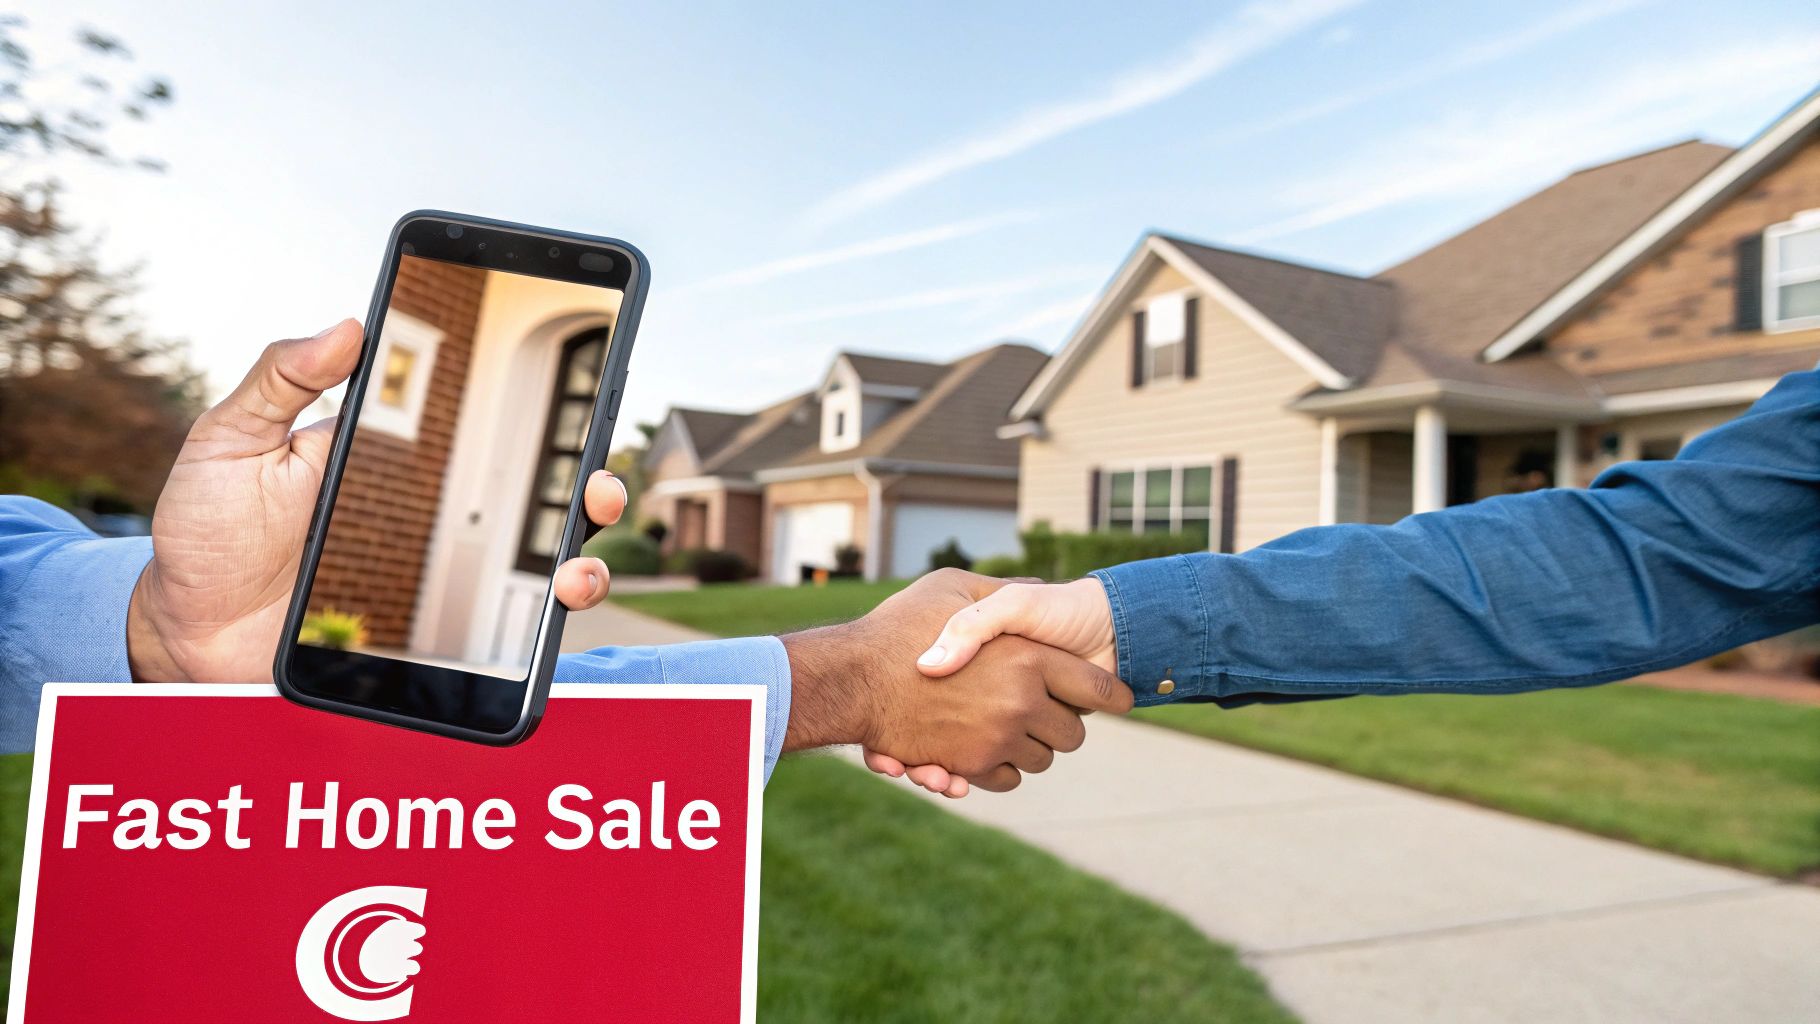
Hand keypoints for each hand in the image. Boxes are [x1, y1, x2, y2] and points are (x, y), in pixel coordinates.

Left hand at [126, 320, 628, 682]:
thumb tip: (347, 324)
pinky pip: (503, 625)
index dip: (536, 403)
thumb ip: (281, 379)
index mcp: (392, 455)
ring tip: (580, 551)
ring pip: (537, 557)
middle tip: (595, 478)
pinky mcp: (432, 627)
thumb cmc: (207, 533)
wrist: (190, 632)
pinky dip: (542, 619)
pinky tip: (552, 602)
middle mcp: (431, 510)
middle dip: (588, 478)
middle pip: (533, 489)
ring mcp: (437, 571)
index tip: (578, 377)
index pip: (479, 420)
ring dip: (583, 551)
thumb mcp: (230, 440)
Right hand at [780, 569, 1130, 792]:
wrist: (850, 676)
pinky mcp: (972, 767)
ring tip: (1009, 725)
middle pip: (1073, 733)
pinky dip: (999, 768)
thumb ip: (997, 599)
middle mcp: (1020, 700)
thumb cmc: (900, 623)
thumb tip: (1039, 599)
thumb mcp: (952, 588)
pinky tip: (985, 747)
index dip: (1112, 694)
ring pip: (1041, 758)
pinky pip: (1006, 778)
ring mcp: (997, 737)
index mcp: (1028, 655)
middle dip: (1062, 724)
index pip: (1098, 688)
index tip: (1123, 699)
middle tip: (1051, 710)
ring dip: (1029, 746)